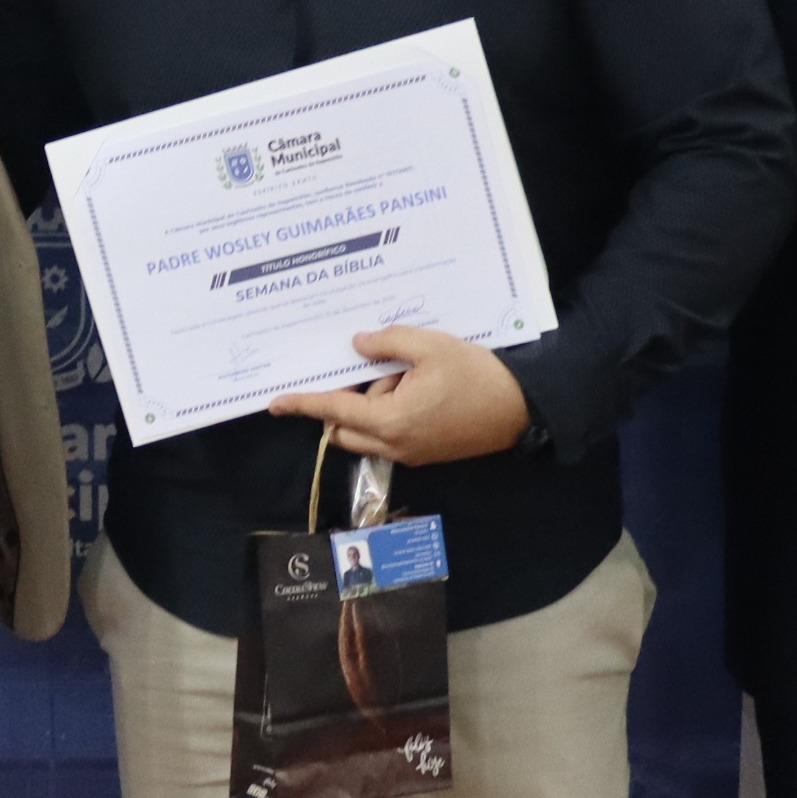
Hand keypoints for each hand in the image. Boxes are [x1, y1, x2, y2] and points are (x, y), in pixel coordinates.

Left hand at [267, 326, 535, 466]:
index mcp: (389, 420)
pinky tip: (417, 387)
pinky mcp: (424, 454)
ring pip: (366, 434)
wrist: (521, 410)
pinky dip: (389, 414)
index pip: (333, 411)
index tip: (275, 403)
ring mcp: (409, 455)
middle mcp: (393, 445)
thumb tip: (356, 345)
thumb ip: (387, 343)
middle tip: (372, 371)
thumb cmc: (476, 376)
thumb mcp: (430, 346)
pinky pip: (389, 437)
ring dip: (371, 407)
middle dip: (344, 404)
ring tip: (407, 375)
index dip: (302, 404)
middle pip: (343, 430)